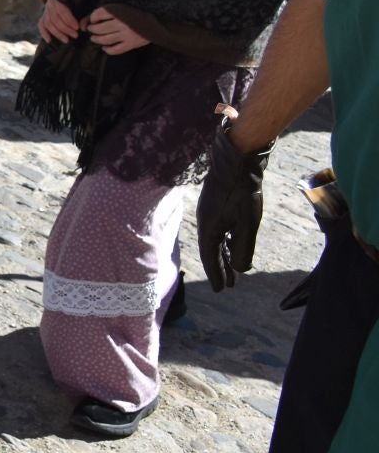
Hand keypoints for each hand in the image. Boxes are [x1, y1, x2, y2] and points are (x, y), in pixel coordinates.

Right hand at [37, 0, 79, 43]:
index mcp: (59, 0)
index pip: (63, 11)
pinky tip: (49, 40)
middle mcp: (50, 5)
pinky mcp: (43, 16)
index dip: (70, 20)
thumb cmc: (74, 1)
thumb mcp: (79, 5)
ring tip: (66, 40)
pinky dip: (44, 33)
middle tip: (75, 35)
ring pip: (48, 24)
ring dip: (57, 33)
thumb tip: (83, 26)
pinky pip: (41, 25)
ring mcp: (45, 11)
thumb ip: (82, 15)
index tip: (77, 28)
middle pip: (55, 19)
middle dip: (65, 29)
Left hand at [85, 6, 149, 53]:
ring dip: (96, 39)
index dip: (91, 18)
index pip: (98, 14)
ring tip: (94, 38)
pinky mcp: (131, 43)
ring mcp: (127, 34)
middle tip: (91, 29)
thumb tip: (86, 20)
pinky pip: (115, 50)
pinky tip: (105, 48)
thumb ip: (107, 12)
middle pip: (99, 28)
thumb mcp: (123, 8)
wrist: (158, 21)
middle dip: (92, 29)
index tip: (92, 20)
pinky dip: (108, 50)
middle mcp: (122, 23)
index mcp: (120, 11)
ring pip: (105, 39)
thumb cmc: (138, 13)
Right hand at [196, 119, 268, 290]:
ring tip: (233, 269)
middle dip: (221, 268)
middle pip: (212, 251)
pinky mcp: (216, 205)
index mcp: (209, 229)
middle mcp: (206, 222)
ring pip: (216, 240)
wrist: (237, 162)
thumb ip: (243, 248)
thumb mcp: (247, 224)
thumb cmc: (242, 194)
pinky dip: (226, 242)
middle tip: (229, 285)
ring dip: (225, 255)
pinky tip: (234, 244)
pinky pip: (219, 230)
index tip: (221, 290)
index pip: (210, 258)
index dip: (216, 274)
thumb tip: (240, 270)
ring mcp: (210, 213)